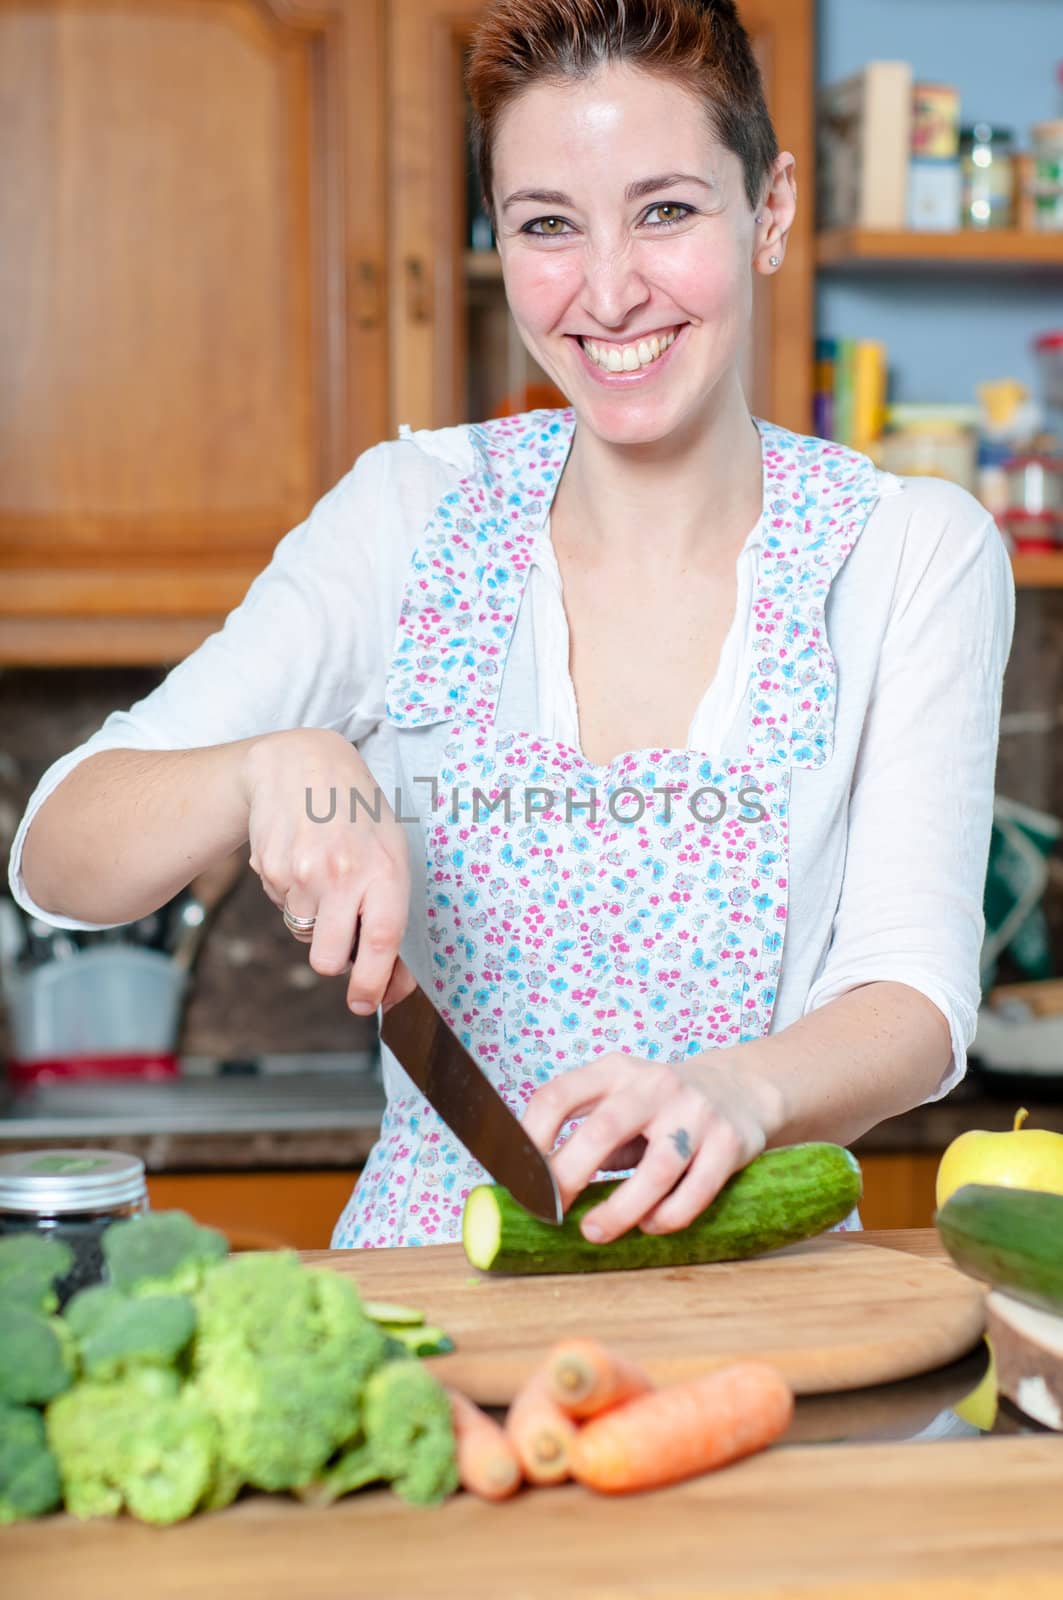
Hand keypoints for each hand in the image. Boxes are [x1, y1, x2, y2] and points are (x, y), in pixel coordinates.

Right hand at [240, 728, 414, 1013]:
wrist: (300, 763)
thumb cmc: (358, 814)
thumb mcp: (391, 856)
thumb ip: (392, 922)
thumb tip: (393, 990)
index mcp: (384, 869)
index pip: (381, 942)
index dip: (374, 982)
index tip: (367, 1005)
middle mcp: (342, 874)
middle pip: (328, 959)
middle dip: (333, 959)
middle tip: (341, 931)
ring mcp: (301, 872)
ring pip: (302, 934)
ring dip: (313, 917)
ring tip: (324, 872)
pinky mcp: (269, 869)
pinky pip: (282, 907)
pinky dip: (292, 894)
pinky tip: (301, 856)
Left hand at [520, 1052, 781, 1243]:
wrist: (740, 1089)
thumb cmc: (662, 1107)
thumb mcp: (620, 1102)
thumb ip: (587, 1135)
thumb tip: (540, 1188)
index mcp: (614, 1071)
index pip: (559, 1095)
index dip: (532, 1136)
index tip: (520, 1176)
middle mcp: (654, 1084)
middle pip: (604, 1130)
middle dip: (570, 1175)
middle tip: (554, 1211)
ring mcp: (695, 1111)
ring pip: (656, 1168)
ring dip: (621, 1208)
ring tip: (595, 1231)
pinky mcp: (729, 1141)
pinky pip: (697, 1189)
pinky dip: (669, 1215)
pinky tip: (652, 1225)